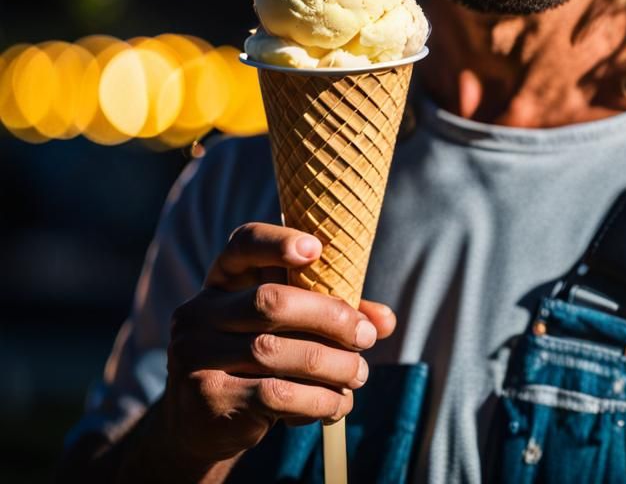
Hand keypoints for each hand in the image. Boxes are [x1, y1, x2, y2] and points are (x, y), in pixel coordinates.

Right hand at [162, 222, 396, 469]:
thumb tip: (385, 321)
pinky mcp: (208, 398)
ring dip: (331, 365)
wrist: (201, 425)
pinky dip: (316, 400)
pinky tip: (336, 404)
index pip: (243, 245)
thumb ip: (330, 315)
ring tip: (359, 374)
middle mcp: (200, 313)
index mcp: (222, 282)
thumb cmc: (255, 362)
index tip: (316, 249)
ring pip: (276, 352)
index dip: (277, 243)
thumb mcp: (285, 330)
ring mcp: (197, 355)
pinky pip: (274, 395)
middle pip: (271, 302)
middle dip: (330, 317)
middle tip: (366, 336)